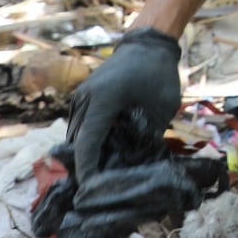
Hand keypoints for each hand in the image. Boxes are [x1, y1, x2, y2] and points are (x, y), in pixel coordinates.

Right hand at [67, 27, 181, 178]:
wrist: (148, 44)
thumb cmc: (158, 73)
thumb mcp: (162, 108)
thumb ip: (148, 135)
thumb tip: (138, 164)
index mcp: (103, 100)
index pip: (87, 144)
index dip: (87, 171)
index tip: (90, 192)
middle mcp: (85, 99)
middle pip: (76, 142)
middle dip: (84, 168)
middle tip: (96, 193)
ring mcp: (81, 97)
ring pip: (75, 135)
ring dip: (84, 155)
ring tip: (98, 179)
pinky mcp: (84, 97)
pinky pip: (80, 125)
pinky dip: (87, 142)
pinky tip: (100, 157)